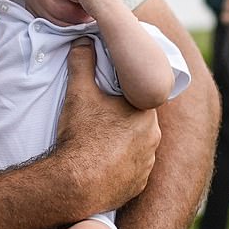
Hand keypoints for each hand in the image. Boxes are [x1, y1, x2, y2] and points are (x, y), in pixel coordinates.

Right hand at [57, 41, 159, 213]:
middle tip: (97, 119)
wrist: (75, 183)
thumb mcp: (78, 92)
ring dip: (121, 144)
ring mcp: (147, 165)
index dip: (121, 96)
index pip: (138, 97)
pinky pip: (130, 171)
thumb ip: (83, 63)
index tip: (106, 98)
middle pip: (137, 122)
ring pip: (136, 147)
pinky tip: (99, 164)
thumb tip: (83, 41)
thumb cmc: (80, 135)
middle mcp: (153, 139)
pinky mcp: (137, 186)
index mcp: (145, 113)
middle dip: (120, 119)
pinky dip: (118, 167)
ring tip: (96, 143)